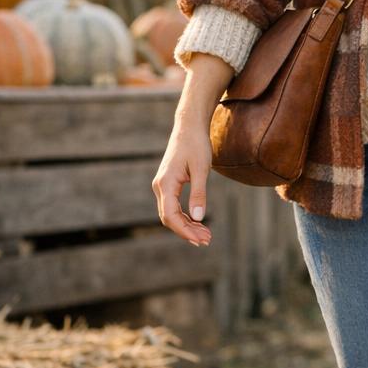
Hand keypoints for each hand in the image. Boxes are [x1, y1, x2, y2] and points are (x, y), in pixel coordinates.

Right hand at [152, 120, 213, 245]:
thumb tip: (198, 218)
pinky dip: (185, 217)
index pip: (170, 215)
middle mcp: (160, 186)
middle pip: (169, 218)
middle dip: (187, 231)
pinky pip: (174, 206)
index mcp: (165, 183)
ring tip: (206, 235)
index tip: (200, 239)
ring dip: (187, 226)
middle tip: (207, 240)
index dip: (184, 230)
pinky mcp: (169, 185)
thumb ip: (199, 194)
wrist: (189, 127)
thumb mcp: (201, 169)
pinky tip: (198, 223)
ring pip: (171, 214)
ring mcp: (163, 186)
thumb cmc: (196, 145)